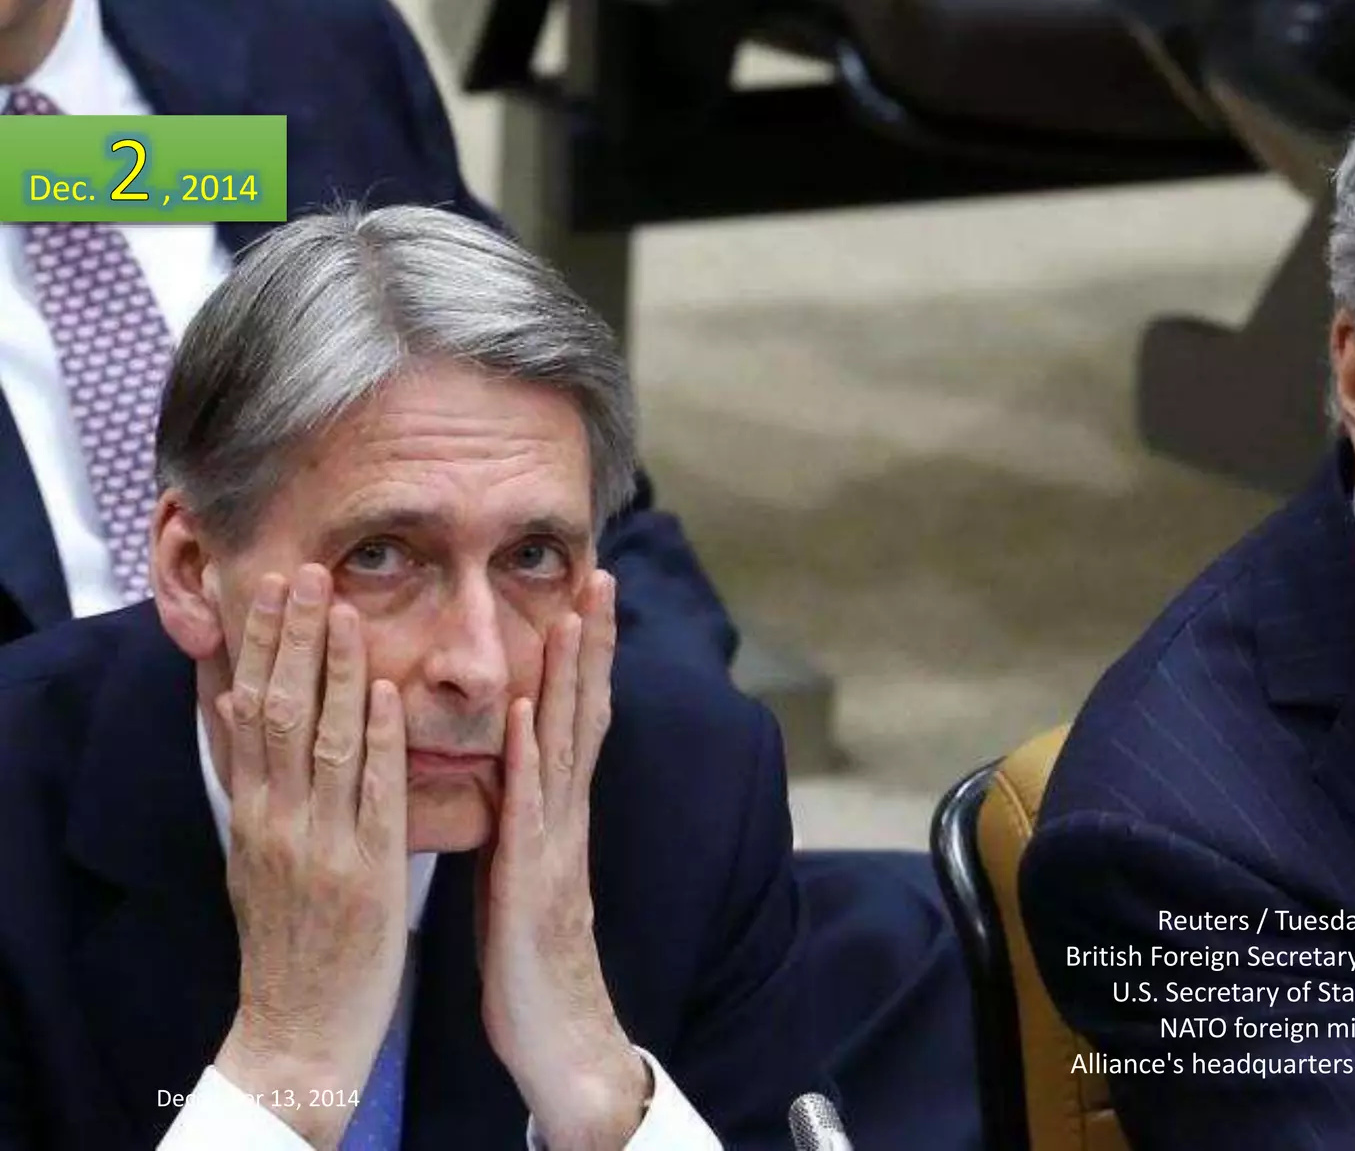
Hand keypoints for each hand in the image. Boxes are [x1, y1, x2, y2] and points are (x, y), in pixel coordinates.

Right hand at [211, 565, 409, 1148]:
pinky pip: (371, 796)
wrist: (299, 1027)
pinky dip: (375, 742)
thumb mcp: (260, 853)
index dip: (262, 646)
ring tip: (343, 606)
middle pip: (280, 711)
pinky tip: (382, 694)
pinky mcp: (365, 872)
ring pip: (324, 741)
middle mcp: (279, 820)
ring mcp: (320, 844)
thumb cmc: (293, 939)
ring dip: (335, 670)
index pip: (253, 711)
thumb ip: (261, 785)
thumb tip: (244, 714)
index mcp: (256, 813)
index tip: (272, 587)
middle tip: (302, 570)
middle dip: (292, 638)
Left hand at [478, 572, 646, 1150]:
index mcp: (558, 811)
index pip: (576, 715)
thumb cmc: (527, 953)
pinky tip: (530, 711)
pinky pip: (531, 807)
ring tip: (575, 614)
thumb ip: (521, 812)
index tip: (586, 590)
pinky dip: (532, 756)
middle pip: (586, 712)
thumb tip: (508, 763)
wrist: (554, 1028)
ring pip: (568, 745)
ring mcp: (555, 844)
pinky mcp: (532, 879)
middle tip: (599, 573)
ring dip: (573, 677)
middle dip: (593, 642)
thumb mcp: (521, 866)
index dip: (585, 653)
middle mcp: (566, 815)